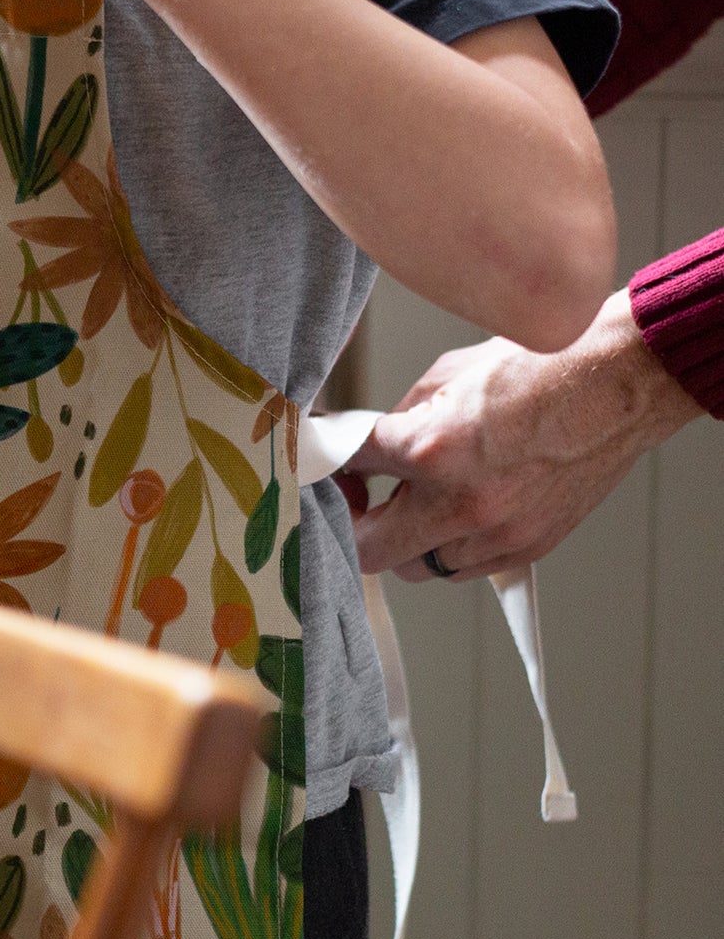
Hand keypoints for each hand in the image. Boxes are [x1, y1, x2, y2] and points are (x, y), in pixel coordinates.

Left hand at [347, 290, 703, 581]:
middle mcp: (458, 503)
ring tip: (415, 502)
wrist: (613, 384)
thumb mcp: (444, 378)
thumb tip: (365, 443)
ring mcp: (496, 534)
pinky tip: (458, 511)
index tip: (324, 464)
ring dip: (406, 541)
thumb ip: (398, 419)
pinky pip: (466, 568)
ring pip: (420, 568)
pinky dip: (451, 546)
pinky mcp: (527, 549)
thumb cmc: (534, 370)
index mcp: (428, 449)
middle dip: (356, 525)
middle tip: (360, 500)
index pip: (348, 469)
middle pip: (370, 550)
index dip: (327, 464)